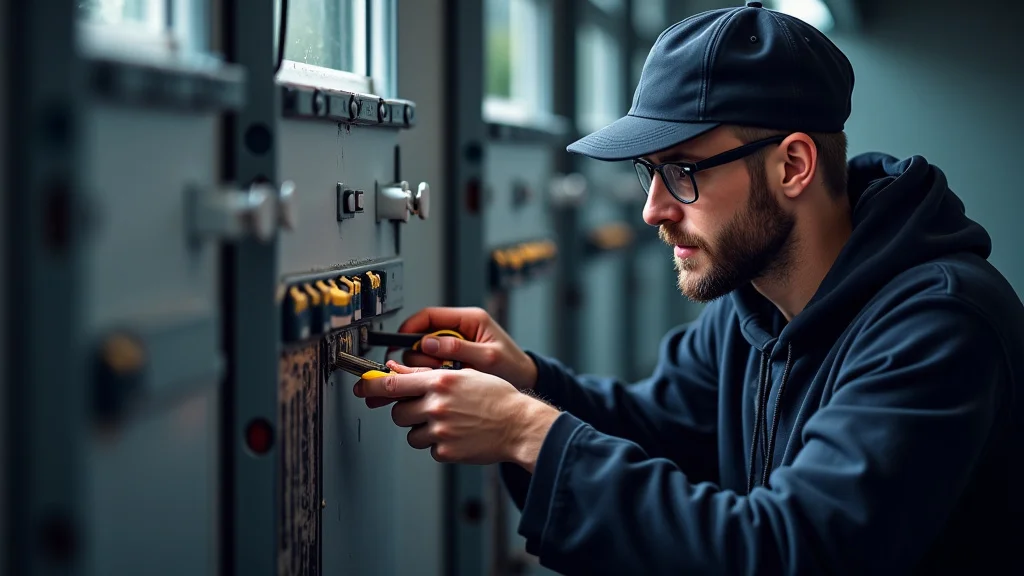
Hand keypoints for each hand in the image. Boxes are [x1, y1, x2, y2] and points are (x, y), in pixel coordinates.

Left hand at [354, 361, 559, 468]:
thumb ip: (428, 374)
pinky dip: (439, 444)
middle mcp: (437, 405)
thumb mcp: (464, 374)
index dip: (371, 385)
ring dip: (422, 429)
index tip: (361, 387)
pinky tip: (458, 435)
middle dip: (406, 412)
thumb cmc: (497, 398)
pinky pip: (429, 448)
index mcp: (440, 382)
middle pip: (398, 412)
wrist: (519, 425)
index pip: (392, 383)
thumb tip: (397, 371)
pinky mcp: (446, 451)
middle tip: (424, 409)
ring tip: (448, 423)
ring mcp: (440, 430)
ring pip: (411, 433)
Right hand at [396, 306, 537, 390]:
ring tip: (443, 377)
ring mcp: (456, 343)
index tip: (397, 343)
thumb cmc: (513, 366)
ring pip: (425, 350)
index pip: (429, 315)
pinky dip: (432, 372)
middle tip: (428, 370)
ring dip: (427, 365)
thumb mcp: (488, 358)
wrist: (525, 380)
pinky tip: (442, 380)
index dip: (410, 328)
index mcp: (469, 319)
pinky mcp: (455, 356)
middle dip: (419, 353)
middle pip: (422, 335)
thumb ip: (459, 348)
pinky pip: (434, 362)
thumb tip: (429, 342)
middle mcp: (460, 328)